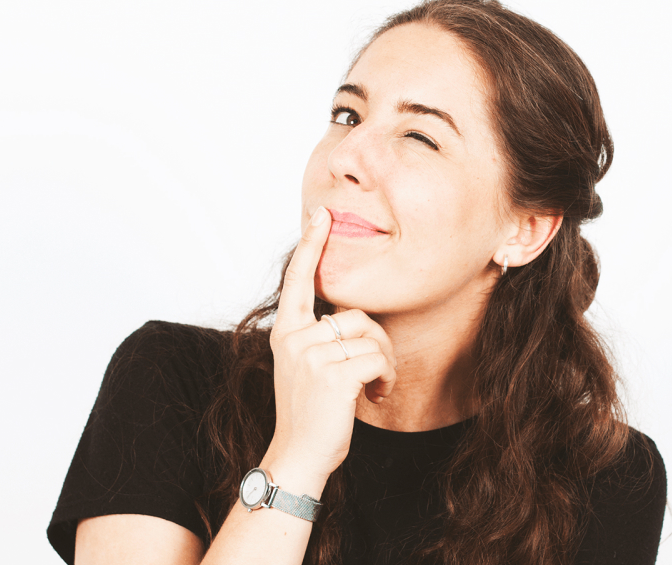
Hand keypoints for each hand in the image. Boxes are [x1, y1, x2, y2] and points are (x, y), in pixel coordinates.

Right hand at [263, 207, 396, 492]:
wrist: (299, 456)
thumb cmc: (312, 414)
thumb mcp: (308, 367)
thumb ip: (321, 337)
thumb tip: (353, 317)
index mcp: (286, 331)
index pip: (300, 280)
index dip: (312, 245)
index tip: (322, 215)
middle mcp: (294, 337)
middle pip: (357, 316)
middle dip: (378, 344)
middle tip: (375, 374)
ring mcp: (311, 355)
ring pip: (372, 338)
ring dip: (384, 365)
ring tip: (372, 389)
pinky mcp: (332, 374)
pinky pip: (377, 359)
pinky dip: (385, 379)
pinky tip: (373, 397)